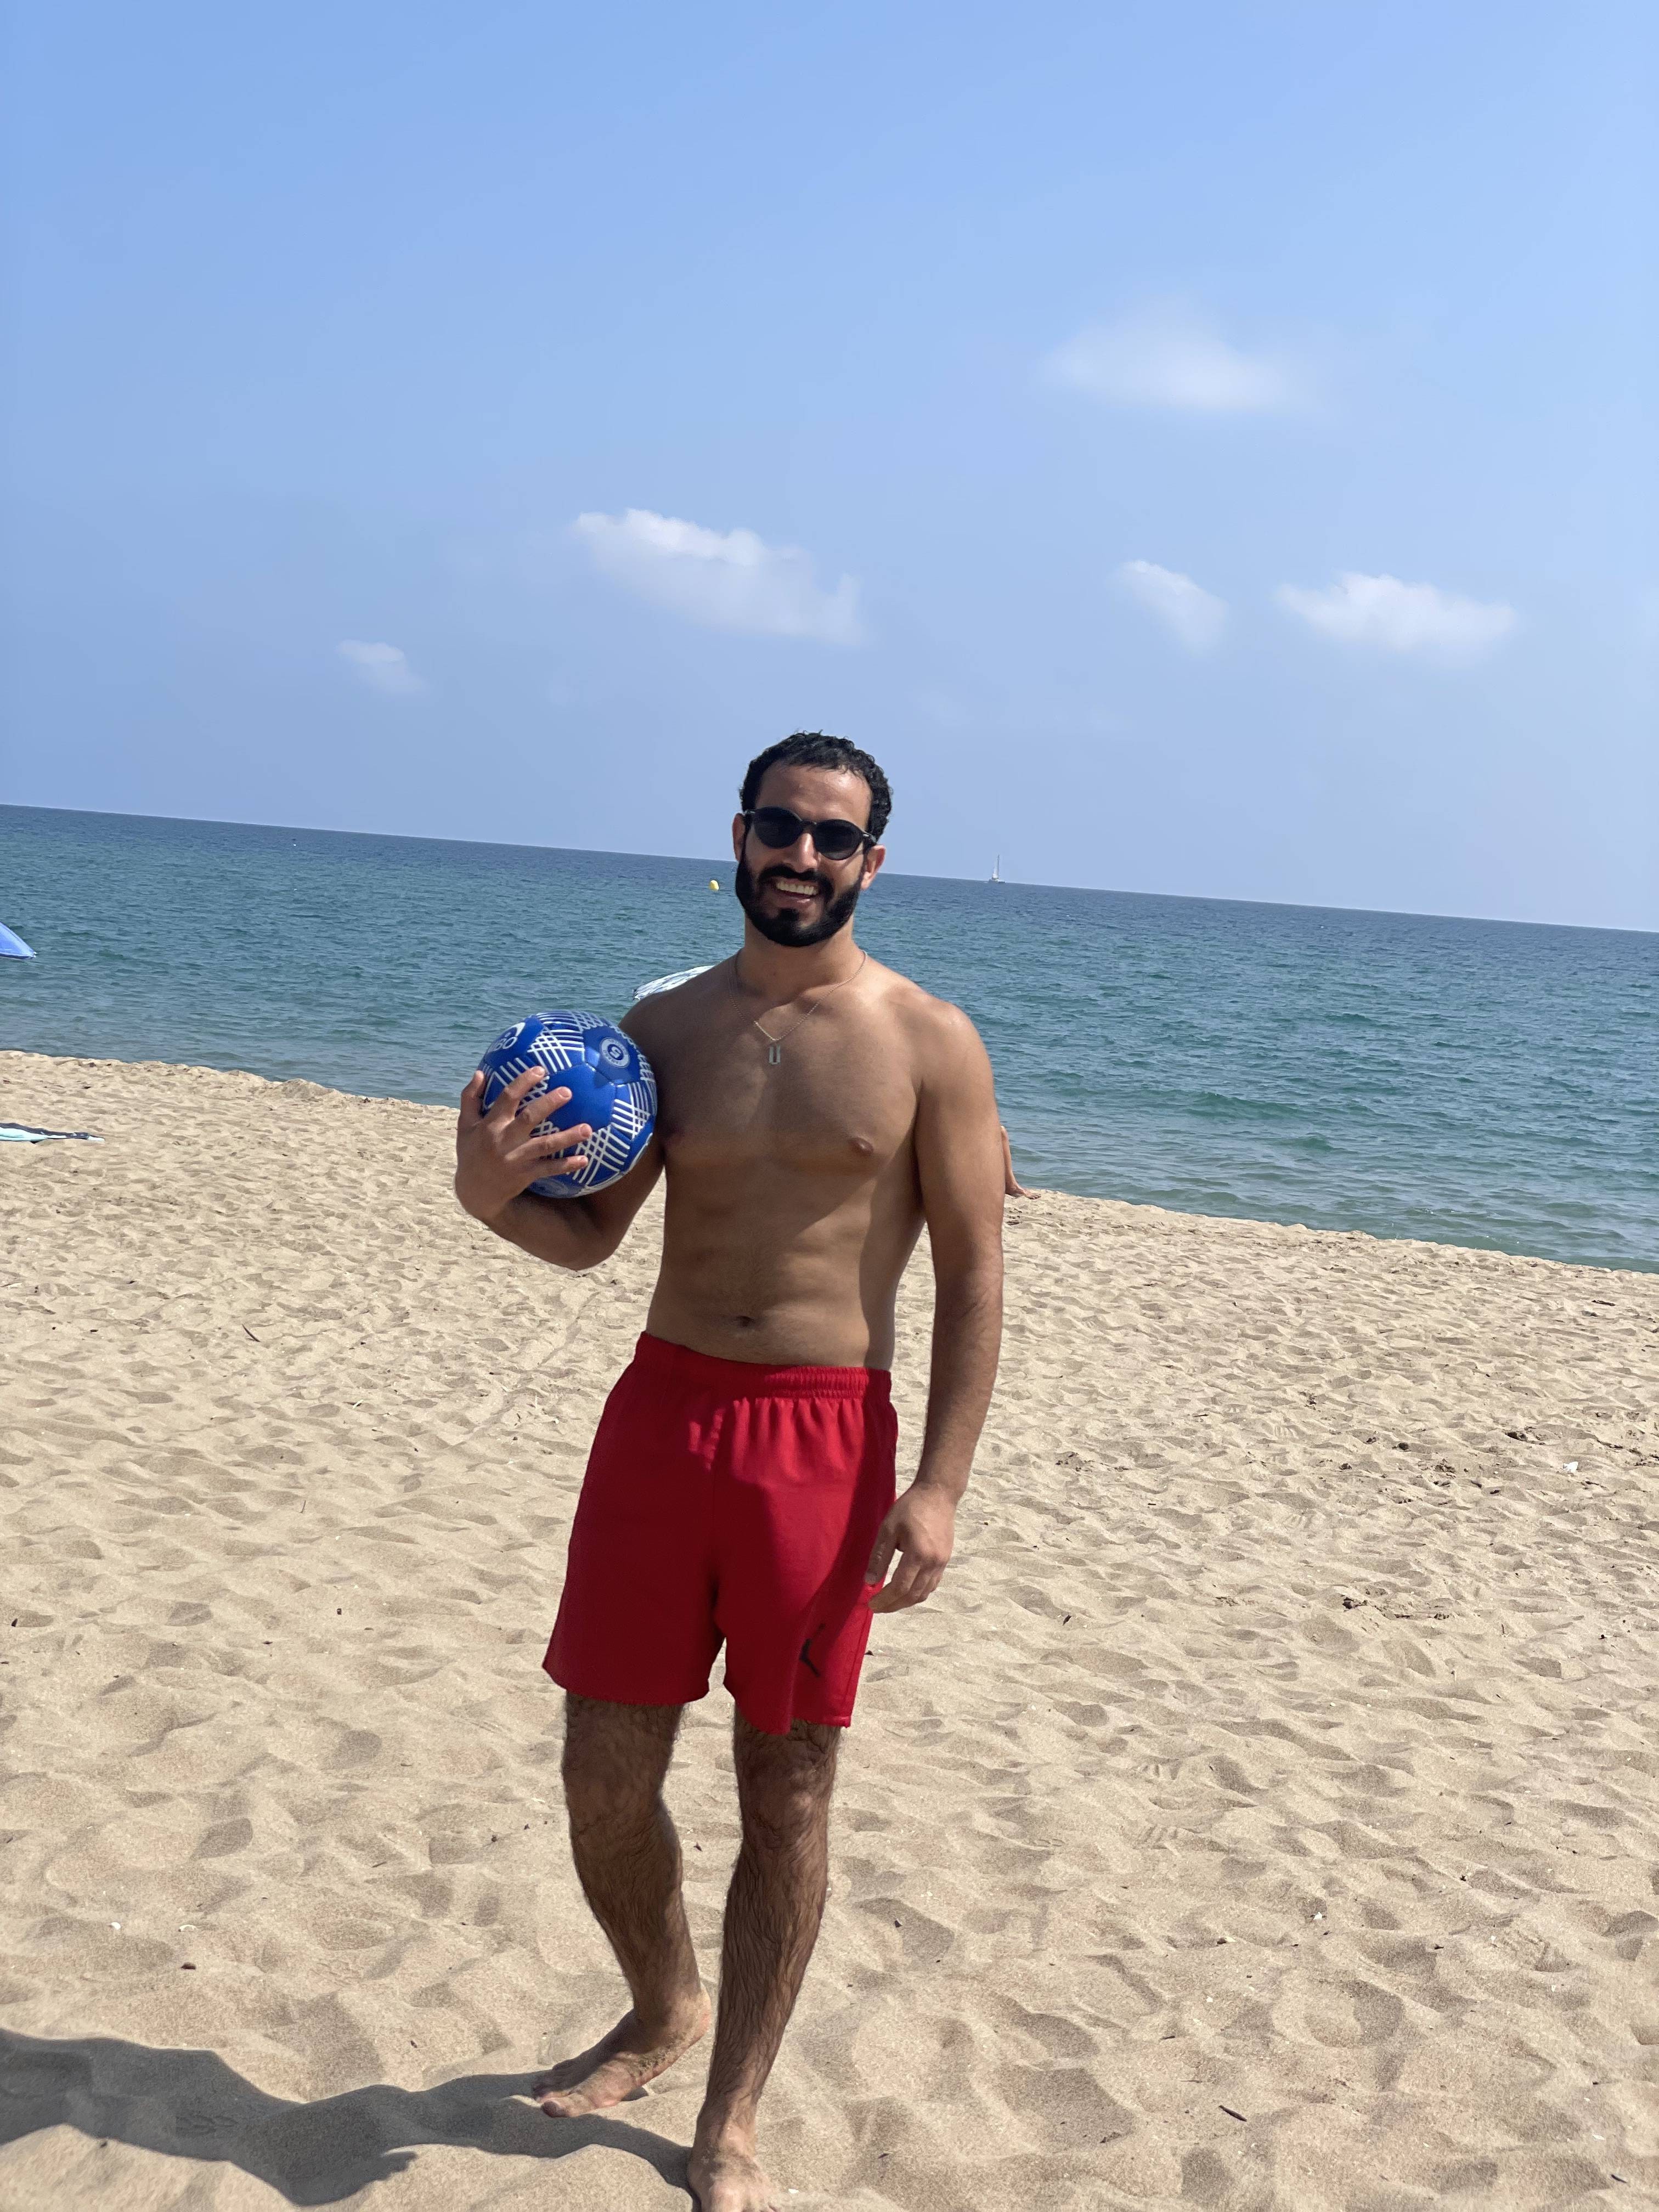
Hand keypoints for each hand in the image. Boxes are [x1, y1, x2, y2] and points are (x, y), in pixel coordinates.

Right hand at [454, 1067, 590, 1224]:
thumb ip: (470, 1098)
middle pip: (529, 1118)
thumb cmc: (471, 1153)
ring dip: (567, 1137)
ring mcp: (516, 1158)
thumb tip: (479, 1073)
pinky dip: (566, 1165)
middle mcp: (504, 1140)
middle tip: (568, 1092)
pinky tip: (584, 1160)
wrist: (475, 1191)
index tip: (541, 1070)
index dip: (523, 1082)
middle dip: (549, 1104)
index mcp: (491, 1124)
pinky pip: (549, 1169)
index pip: (507, 1097)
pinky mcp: (525, 1174)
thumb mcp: (464, 1126)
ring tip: (587, 1128)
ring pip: (545, 1145)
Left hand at [865, 1482, 956, 1612]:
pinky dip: (918, 1593)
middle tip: (877, 1607)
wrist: (938, 1494)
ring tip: (889, 1601)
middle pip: (913, 1596)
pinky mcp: (945, 1560)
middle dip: (893, 1605)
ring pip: (924, 1593)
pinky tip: (906, 1590)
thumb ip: (879, 1556)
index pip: (900, 1587)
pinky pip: (932, 1585)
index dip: (884, 1600)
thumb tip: (869, 1582)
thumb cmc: (910, 1508)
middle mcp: (933, 1563)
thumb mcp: (888, 1528)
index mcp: (918, 1554)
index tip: (871, 1604)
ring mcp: (942, 1563)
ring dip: (906, 1601)